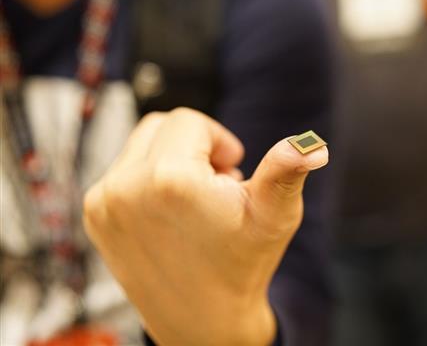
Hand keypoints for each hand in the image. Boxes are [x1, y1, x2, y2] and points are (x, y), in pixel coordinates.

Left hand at [83, 108, 328, 345]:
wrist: (203, 322)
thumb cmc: (241, 266)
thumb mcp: (273, 216)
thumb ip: (287, 171)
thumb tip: (313, 146)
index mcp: (168, 179)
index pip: (189, 121)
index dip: (219, 141)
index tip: (233, 172)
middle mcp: (123, 187)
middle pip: (161, 126)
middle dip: (194, 146)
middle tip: (216, 185)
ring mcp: (103, 203)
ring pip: (141, 145)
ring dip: (171, 160)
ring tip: (194, 201)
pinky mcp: (95, 216)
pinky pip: (123, 170)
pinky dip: (148, 178)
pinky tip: (172, 212)